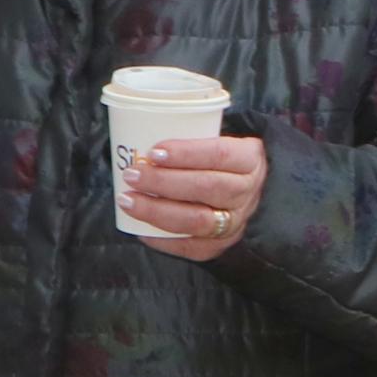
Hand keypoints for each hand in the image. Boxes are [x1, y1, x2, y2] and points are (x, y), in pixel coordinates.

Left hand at [122, 133, 268, 262]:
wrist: (246, 189)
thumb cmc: (216, 158)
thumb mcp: (216, 137)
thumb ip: (189, 133)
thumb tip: (139, 128)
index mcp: (249, 159)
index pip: (220, 154)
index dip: (186, 153)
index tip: (153, 152)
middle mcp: (247, 192)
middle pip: (207, 187)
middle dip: (163, 182)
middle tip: (131, 174)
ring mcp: (236, 221)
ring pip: (198, 220)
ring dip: (156, 211)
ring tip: (126, 200)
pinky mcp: (222, 244)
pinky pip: (192, 247)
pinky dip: (162, 240)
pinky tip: (139, 229)